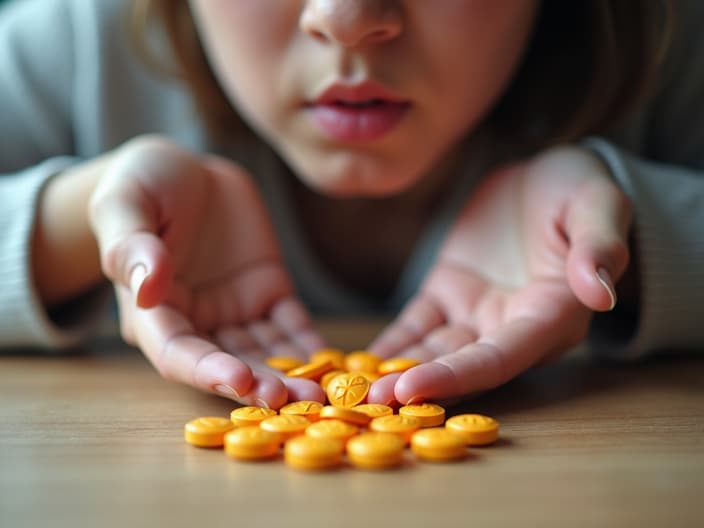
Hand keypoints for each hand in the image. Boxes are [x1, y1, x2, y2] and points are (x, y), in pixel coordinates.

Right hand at [89, 136, 325, 407]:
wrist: (186, 169)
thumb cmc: (143, 183)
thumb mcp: (125, 205)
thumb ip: (132, 247)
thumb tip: (147, 290)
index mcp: (154, 311)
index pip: (178, 353)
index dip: (208, 372)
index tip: (241, 382)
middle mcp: (197, 321)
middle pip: (229, 363)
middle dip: (263, 384)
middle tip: (298, 400)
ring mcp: (236, 310)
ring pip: (265, 351)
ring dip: (293, 374)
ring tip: (326, 392)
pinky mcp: (268, 291)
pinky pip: (291, 323)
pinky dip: (312, 344)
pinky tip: (338, 364)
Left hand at [368, 146, 631, 403]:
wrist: (544, 178)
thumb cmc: (578, 190)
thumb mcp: (597, 205)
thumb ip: (598, 246)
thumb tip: (599, 293)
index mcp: (550, 315)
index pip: (500, 356)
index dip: (457, 375)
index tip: (410, 388)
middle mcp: (510, 326)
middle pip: (460, 365)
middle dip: (413, 384)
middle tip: (363, 401)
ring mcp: (474, 313)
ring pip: (432, 350)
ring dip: (392, 370)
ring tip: (347, 389)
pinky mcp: (447, 294)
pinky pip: (415, 325)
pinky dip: (388, 344)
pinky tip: (351, 362)